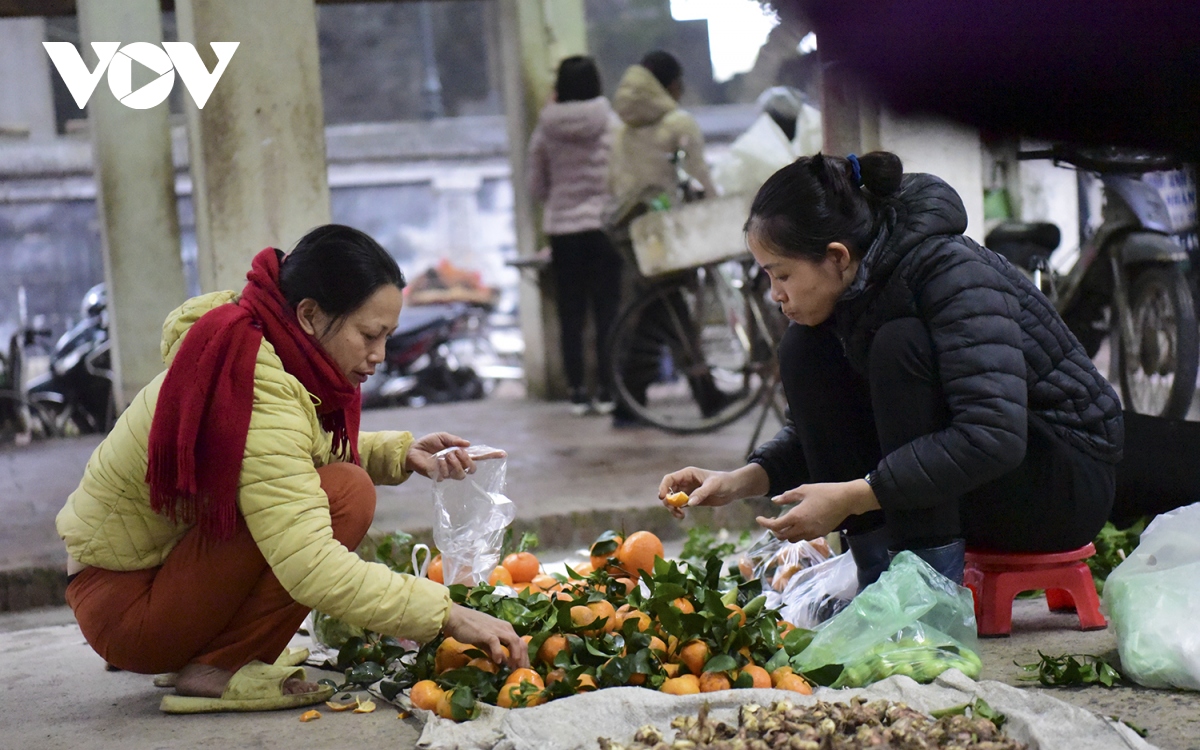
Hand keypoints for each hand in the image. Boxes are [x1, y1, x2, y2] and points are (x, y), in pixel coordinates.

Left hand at [405, 433, 504, 480]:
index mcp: (460, 453)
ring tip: (444, 456)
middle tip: (454, 452)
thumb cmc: (428, 443)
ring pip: (461, 474)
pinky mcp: (440, 477)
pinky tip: (436, 462)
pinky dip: (442, 466)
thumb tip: (468, 444)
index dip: (491, 455)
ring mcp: (450, 472)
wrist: (412, 450)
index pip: (479, 456)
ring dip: (454, 462)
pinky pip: (447, 475)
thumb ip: (455, 440)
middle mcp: (458, 464)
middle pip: (472, 468)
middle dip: (466, 460)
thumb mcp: (442, 437)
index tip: (503, 454)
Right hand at [442, 604, 528, 668]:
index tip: (522, 669)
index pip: (521, 643)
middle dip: (523, 659)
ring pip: (513, 641)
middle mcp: (504, 628)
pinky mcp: (486, 632)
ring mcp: (496, 629)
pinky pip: (496, 642)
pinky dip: (499, 652)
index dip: (524, 657)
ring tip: (514, 667)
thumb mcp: (486, 641)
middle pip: (520, 643)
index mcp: (506, 628)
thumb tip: (504, 662)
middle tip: (521, 672)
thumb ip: (495, 650)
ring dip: (516, 655)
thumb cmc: (471, 628)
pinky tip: (498, 661)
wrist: (456, 618)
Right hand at [657, 464, 768, 519]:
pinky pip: (679, 506)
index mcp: (687, 474)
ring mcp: (687, 491)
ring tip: (680, 515)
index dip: (663, 487)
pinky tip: (682, 516)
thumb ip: (701, 493)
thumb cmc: (724, 482)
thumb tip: (689, 503)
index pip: (669, 479)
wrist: (733, 488)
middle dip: (668, 500)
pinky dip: (677, 511)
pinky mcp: (691, 500)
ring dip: (672, 508)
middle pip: (668, 491)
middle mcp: (685, 482)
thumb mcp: (713, 486)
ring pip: (672, 499)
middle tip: (674, 509)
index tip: (662, 497)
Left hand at [756, 479, 876, 541]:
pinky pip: (804, 538)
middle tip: (772, 520)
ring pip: (793, 539)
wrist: (846, 500)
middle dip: (774, 530)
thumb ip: (787, 497)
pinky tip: (798, 524)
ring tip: (785, 522)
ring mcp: (812, 533)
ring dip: (785, 533)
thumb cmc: (825, 492)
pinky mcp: (820, 534)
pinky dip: (797, 533)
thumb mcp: (803, 490)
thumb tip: (774, 501)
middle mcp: (803, 528)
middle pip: (782, 536)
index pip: (775, 526)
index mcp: (796, 517)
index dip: (764, 523)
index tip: (758, 518)